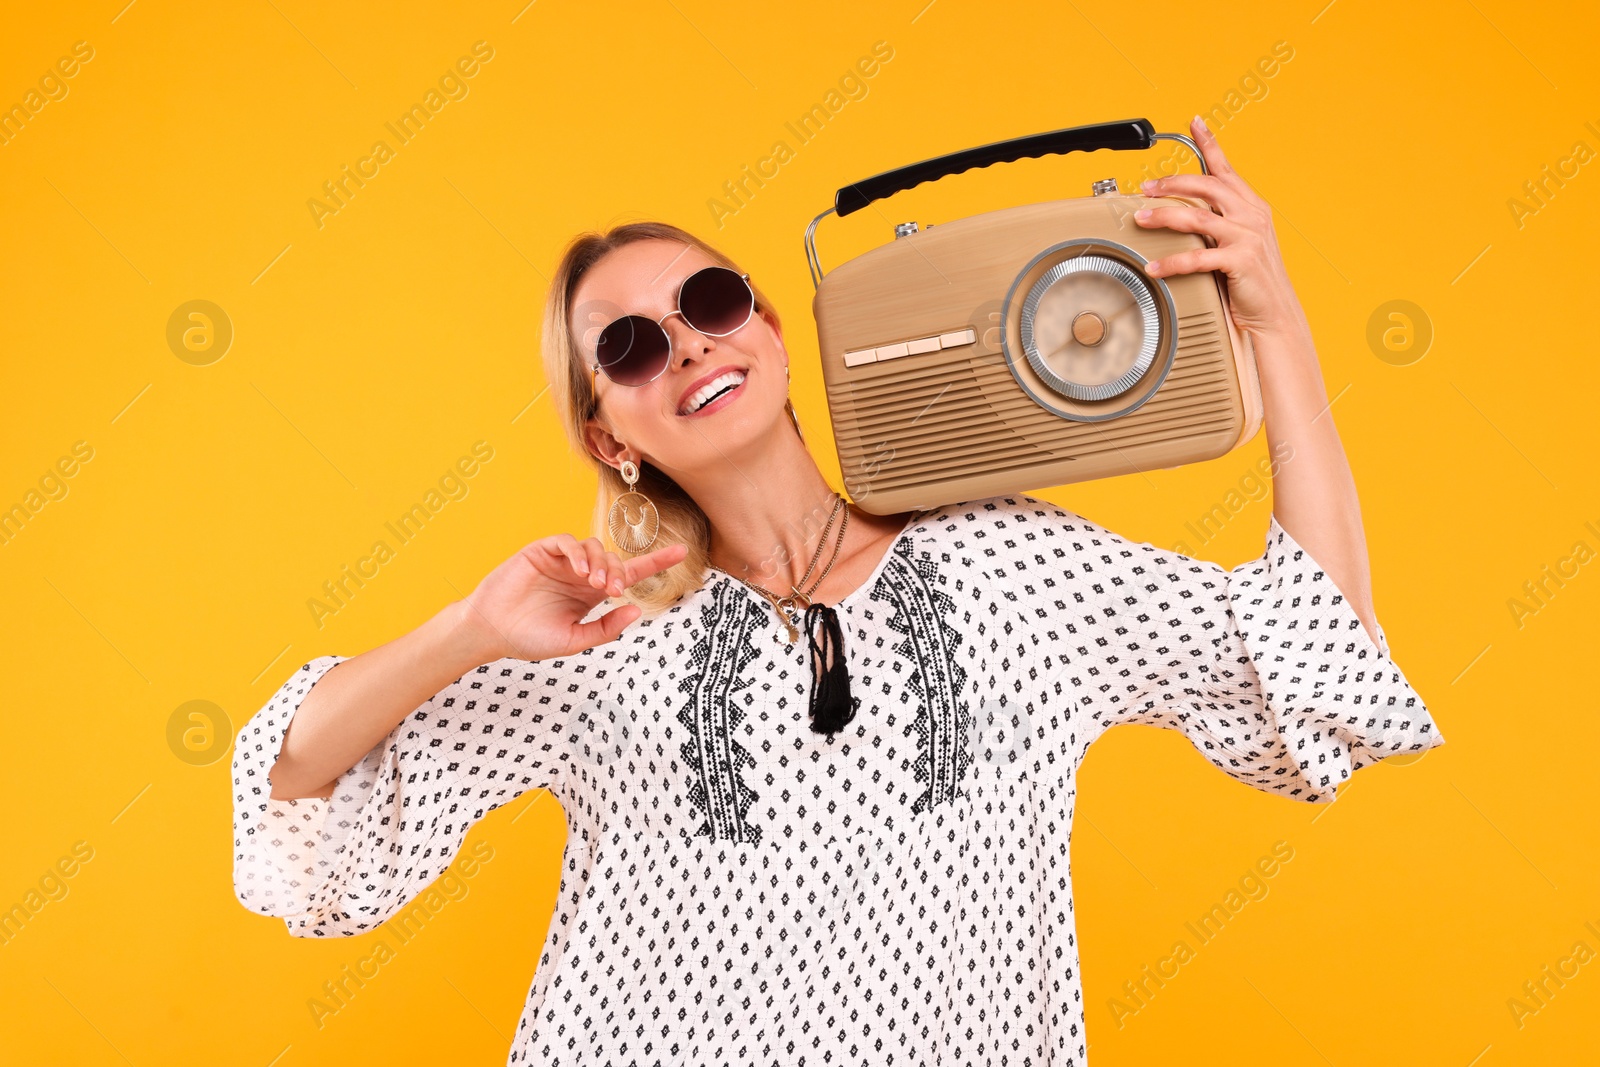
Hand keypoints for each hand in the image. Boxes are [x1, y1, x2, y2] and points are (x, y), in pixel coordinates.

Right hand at [454, 534, 688, 662]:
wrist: (491, 632)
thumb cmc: (530, 638)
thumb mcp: (574, 641)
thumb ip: (605, 629)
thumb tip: (636, 612)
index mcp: (592, 594)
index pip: (630, 574)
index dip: (656, 562)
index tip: (683, 553)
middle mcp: (581, 574)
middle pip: (615, 560)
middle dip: (620, 572)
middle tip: (613, 591)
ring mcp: (562, 561)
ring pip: (594, 546)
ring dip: (600, 563)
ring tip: (595, 584)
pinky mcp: (541, 552)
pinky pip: (567, 542)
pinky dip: (577, 552)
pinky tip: (579, 569)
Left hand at [1133, 115, 1308, 338]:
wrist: (1275, 314)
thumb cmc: (1251, 282)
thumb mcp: (1236, 244)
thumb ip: (1217, 225)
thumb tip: (1182, 215)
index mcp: (1252, 207)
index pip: (1227, 169)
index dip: (1210, 144)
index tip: (1195, 123)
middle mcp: (1252, 216)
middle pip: (1207, 186)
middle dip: (1172, 183)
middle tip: (1146, 187)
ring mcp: (1248, 237)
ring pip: (1197, 217)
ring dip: (1164, 216)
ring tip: (1141, 219)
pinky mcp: (1241, 260)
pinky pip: (1199, 257)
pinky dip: (1173, 262)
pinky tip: (1155, 267)